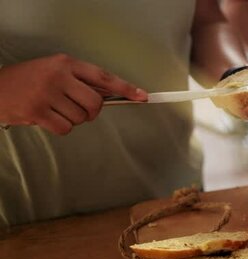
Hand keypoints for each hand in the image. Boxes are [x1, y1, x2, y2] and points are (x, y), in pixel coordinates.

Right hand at [0, 54, 146, 134]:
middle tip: (79, 110)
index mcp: (66, 63)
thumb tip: (112, 94)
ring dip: (72, 119)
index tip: (142, 96)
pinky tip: (46, 118)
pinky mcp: (38, 111)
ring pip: (81, 118)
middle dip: (91, 112)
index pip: (104, 77)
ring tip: (54, 109)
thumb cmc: (28, 82)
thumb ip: (80, 81)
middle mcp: (59, 76)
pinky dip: (60, 127)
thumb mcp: (54, 72)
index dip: (126, 88)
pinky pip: (66, 128)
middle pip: (95, 103)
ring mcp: (48, 93)